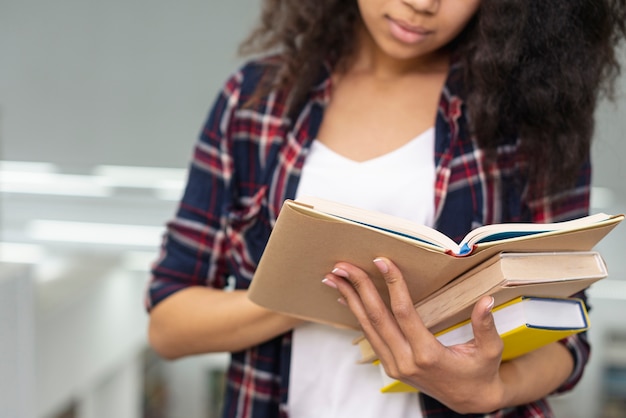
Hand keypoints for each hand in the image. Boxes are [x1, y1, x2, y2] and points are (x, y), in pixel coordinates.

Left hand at [322, 257, 508, 413]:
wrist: (470, 401)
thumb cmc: (481, 373)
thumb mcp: (490, 351)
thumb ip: (485, 326)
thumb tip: (486, 301)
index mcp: (428, 354)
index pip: (404, 312)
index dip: (392, 284)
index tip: (381, 261)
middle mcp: (405, 361)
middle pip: (376, 317)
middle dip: (358, 287)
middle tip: (343, 265)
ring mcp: (394, 366)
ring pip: (367, 327)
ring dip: (350, 299)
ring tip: (334, 276)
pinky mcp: (390, 366)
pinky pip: (370, 336)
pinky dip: (357, 314)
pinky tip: (346, 297)